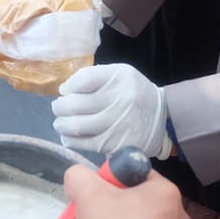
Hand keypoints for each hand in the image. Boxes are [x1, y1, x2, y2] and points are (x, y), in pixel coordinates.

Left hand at [53, 63, 168, 157]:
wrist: (162, 119)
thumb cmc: (134, 93)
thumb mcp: (120, 74)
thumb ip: (92, 76)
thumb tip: (64, 90)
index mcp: (120, 78)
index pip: (84, 80)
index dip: (69, 86)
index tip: (65, 92)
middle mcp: (120, 101)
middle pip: (76, 104)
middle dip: (60, 107)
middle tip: (58, 108)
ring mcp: (118, 125)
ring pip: (77, 126)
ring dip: (62, 125)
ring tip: (60, 123)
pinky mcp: (116, 144)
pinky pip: (86, 144)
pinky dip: (71, 140)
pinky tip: (68, 137)